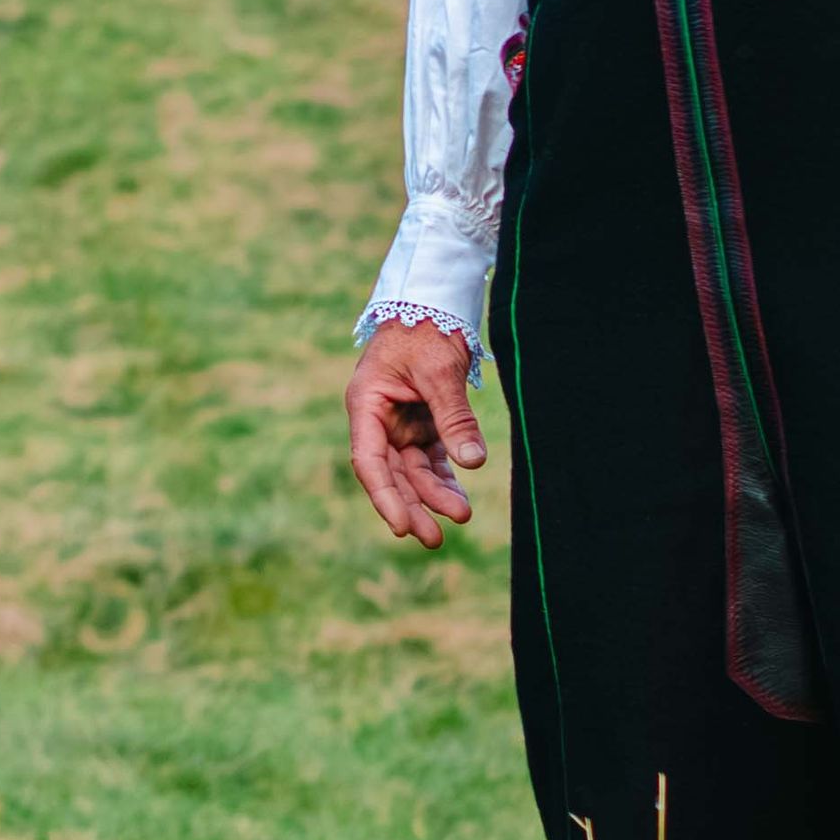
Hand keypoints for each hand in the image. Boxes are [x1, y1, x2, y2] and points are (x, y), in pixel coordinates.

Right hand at [347, 316, 494, 546]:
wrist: (434, 300)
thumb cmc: (426, 328)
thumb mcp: (439, 372)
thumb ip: (454, 418)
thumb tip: (473, 464)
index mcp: (365, 404)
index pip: (369, 460)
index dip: (385, 496)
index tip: (402, 526)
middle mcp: (377, 418)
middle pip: (391, 473)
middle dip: (413, 505)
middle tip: (435, 539)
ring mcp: (399, 421)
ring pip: (413, 468)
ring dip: (434, 493)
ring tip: (462, 516)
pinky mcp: (421, 419)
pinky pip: (431, 455)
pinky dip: (446, 474)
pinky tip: (461, 494)